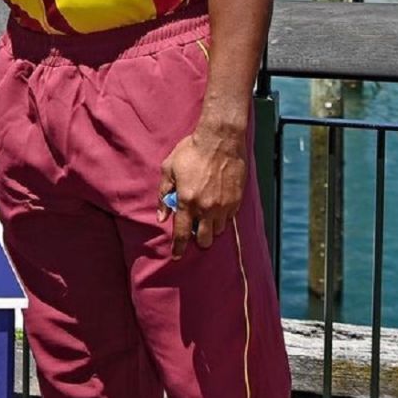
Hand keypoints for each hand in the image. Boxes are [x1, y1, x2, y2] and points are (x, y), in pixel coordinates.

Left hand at [157, 123, 246, 258]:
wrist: (220, 141)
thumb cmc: (191, 152)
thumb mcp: (169, 169)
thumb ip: (163, 194)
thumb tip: (161, 216)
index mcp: (187, 200)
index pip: (181, 232)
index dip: (178, 247)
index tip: (176, 256)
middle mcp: (206, 207)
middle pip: (204, 238)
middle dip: (197, 238)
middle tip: (192, 228)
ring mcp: (224, 206)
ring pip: (218, 230)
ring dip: (210, 227)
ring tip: (204, 215)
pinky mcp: (237, 201)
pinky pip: (229, 219)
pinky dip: (221, 217)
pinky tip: (216, 206)